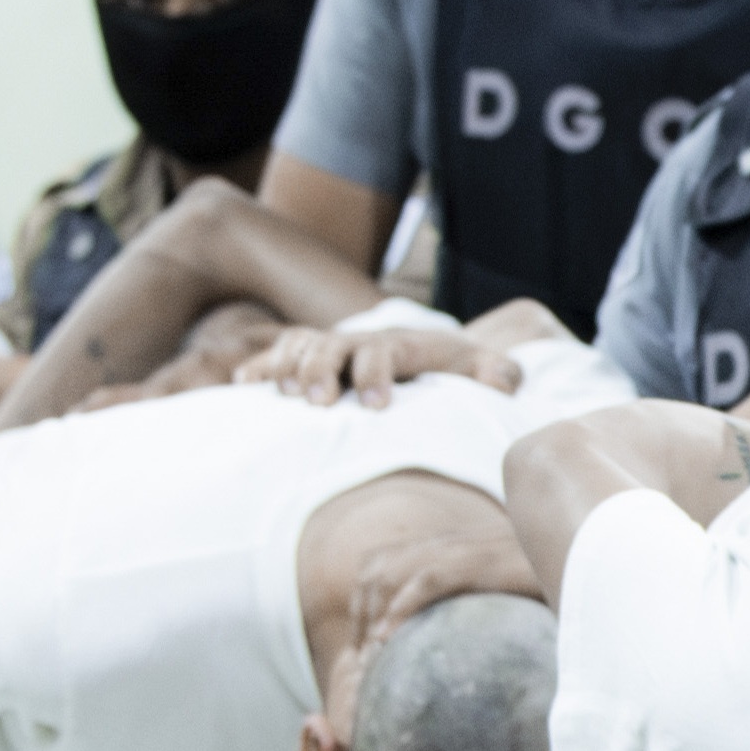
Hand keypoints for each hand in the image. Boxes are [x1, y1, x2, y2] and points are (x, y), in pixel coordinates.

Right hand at [246, 317, 512, 407]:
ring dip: (287, 366)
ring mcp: (331, 348)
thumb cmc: (453, 370)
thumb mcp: (481, 368)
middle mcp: (359, 343)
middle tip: (320, 401)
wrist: (430, 351)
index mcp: (400, 346)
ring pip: (301, 345)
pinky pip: (277, 353)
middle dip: (324, 369)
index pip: (384, 353)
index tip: (378, 407)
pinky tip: (244, 386)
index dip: (378, 376)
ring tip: (281, 394)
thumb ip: (497, 373)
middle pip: (333, 347)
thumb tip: (506, 380)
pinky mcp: (308, 357)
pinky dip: (260, 366)